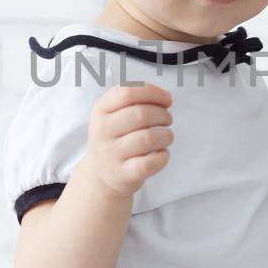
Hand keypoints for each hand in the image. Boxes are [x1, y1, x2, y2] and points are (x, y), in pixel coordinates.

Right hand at [84, 82, 173, 196]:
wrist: (101, 172)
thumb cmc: (117, 136)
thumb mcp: (115, 112)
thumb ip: (137, 98)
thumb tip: (165, 98)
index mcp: (100, 110)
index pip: (127, 92)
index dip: (153, 92)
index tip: (167, 100)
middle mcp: (102, 131)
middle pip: (141, 114)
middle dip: (163, 115)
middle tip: (167, 120)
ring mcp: (110, 154)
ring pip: (148, 138)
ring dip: (166, 135)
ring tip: (166, 137)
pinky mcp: (123, 175)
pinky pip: (150, 162)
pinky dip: (163, 156)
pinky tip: (161, 153)